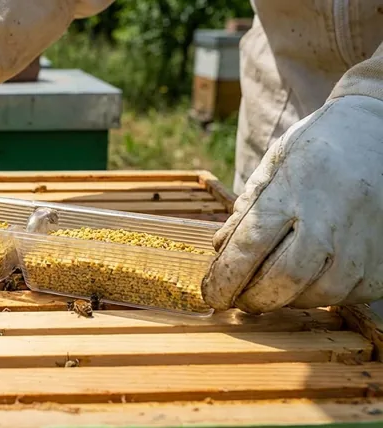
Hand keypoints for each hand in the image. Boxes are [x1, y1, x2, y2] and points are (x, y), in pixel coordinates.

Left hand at [202, 95, 382, 313]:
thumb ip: (247, 211)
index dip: (224, 280)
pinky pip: (346, 296)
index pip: (249, 248)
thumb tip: (222, 255)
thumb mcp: (274, 165)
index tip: (212, 295)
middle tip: (239, 298)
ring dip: (287, 297)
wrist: (381, 133)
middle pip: (283, 281)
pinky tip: (312, 274)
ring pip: (316, 295)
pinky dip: (320, 292)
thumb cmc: (319, 149)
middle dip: (253, 298)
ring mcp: (364, 242)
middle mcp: (333, 218)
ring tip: (276, 281)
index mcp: (295, 189)